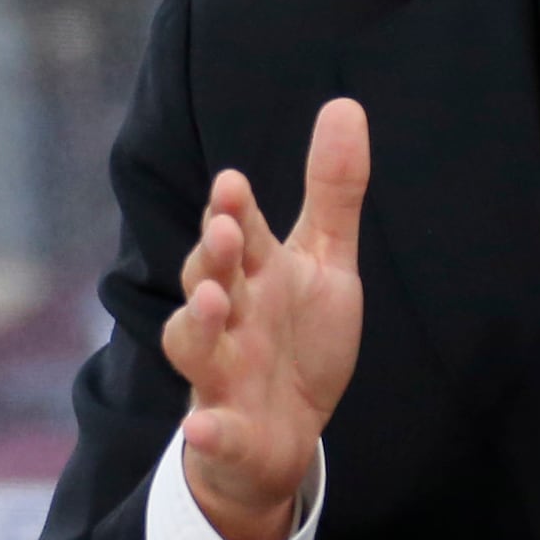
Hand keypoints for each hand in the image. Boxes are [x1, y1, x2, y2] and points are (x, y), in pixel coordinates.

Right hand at [160, 99, 367, 539]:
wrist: (281, 435)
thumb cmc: (296, 339)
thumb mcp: (324, 263)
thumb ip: (332, 192)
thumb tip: (345, 103)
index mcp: (254, 274)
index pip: (239, 234)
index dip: (232, 209)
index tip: (232, 182)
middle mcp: (229, 317)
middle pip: (208, 279)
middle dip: (212, 255)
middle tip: (223, 230)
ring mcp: (223, 373)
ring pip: (195, 346)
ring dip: (197, 323)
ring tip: (213, 300)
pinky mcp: (229, 429)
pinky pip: (213, 431)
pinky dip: (207, 430)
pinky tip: (200, 427)